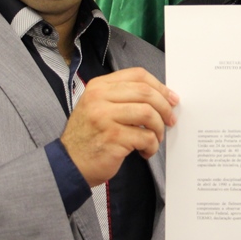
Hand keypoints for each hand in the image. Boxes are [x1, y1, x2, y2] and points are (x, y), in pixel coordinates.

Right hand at [61, 67, 177, 186]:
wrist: (69, 164)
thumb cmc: (89, 136)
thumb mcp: (98, 107)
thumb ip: (123, 97)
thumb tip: (160, 97)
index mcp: (99, 86)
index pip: (137, 75)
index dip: (159, 86)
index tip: (171, 98)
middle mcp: (100, 98)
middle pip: (145, 92)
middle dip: (164, 107)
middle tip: (170, 120)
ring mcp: (105, 117)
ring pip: (148, 113)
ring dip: (158, 128)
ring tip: (155, 138)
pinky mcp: (113, 138)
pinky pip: (145, 137)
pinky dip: (152, 145)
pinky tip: (145, 151)